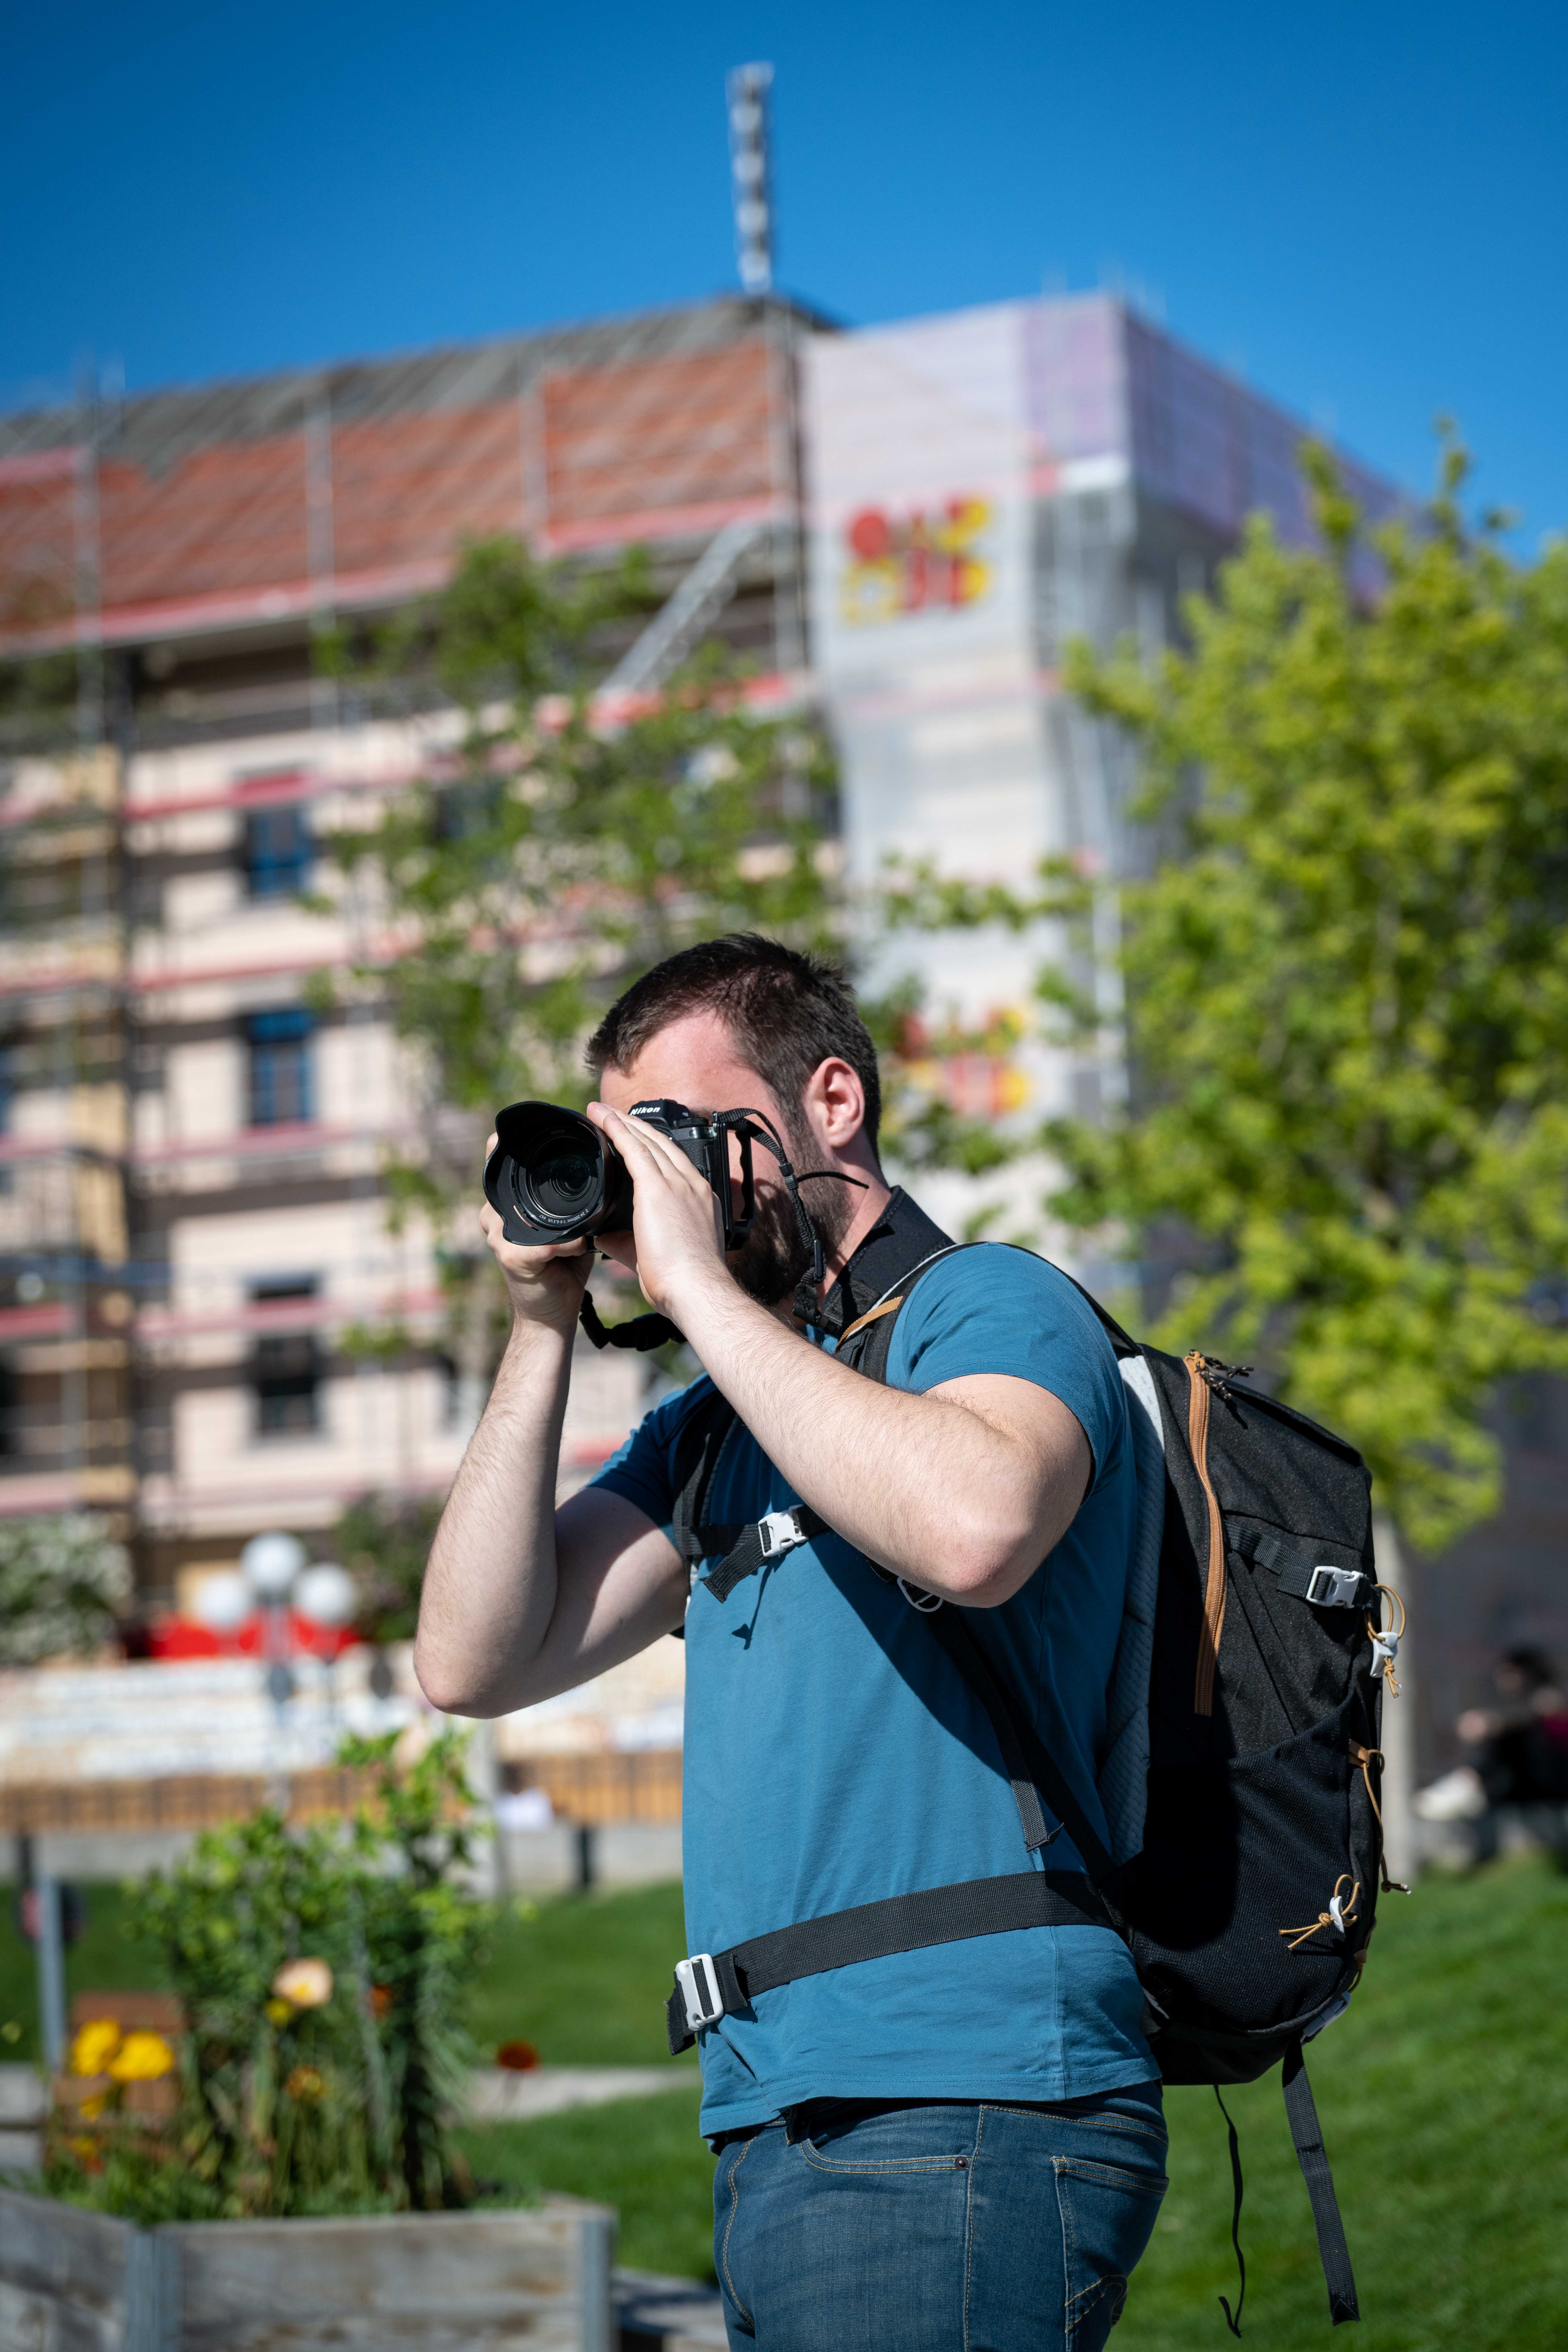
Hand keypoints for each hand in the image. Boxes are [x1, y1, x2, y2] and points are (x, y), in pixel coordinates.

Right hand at [478, 1131, 592, 1335]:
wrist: (550, 1315)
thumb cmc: (562, 1267)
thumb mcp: (568, 1225)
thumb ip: (575, 1198)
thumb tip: (609, 1163)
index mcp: (509, 1203)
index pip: (505, 1162)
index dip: (521, 1143)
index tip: (551, 1132)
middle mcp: (497, 1215)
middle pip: (506, 1175)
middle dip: (536, 1167)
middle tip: (574, 1167)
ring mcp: (500, 1236)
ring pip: (522, 1206)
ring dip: (554, 1208)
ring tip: (581, 1209)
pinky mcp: (512, 1258)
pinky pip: (542, 1244)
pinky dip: (566, 1244)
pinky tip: (581, 1245)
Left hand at [586, 1102, 727, 1321]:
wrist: (696, 1291)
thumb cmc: (681, 1281)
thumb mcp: (650, 1254)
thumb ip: (625, 1239)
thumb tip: (601, 1233)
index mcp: (698, 1200)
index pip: (673, 1163)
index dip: (651, 1146)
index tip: (632, 1138)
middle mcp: (692, 1186)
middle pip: (661, 1144)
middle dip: (635, 1126)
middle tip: (611, 1115)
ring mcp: (679, 1184)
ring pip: (648, 1141)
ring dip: (622, 1122)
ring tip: (600, 1111)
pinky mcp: (659, 1188)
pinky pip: (635, 1149)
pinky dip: (617, 1130)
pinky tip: (602, 1119)